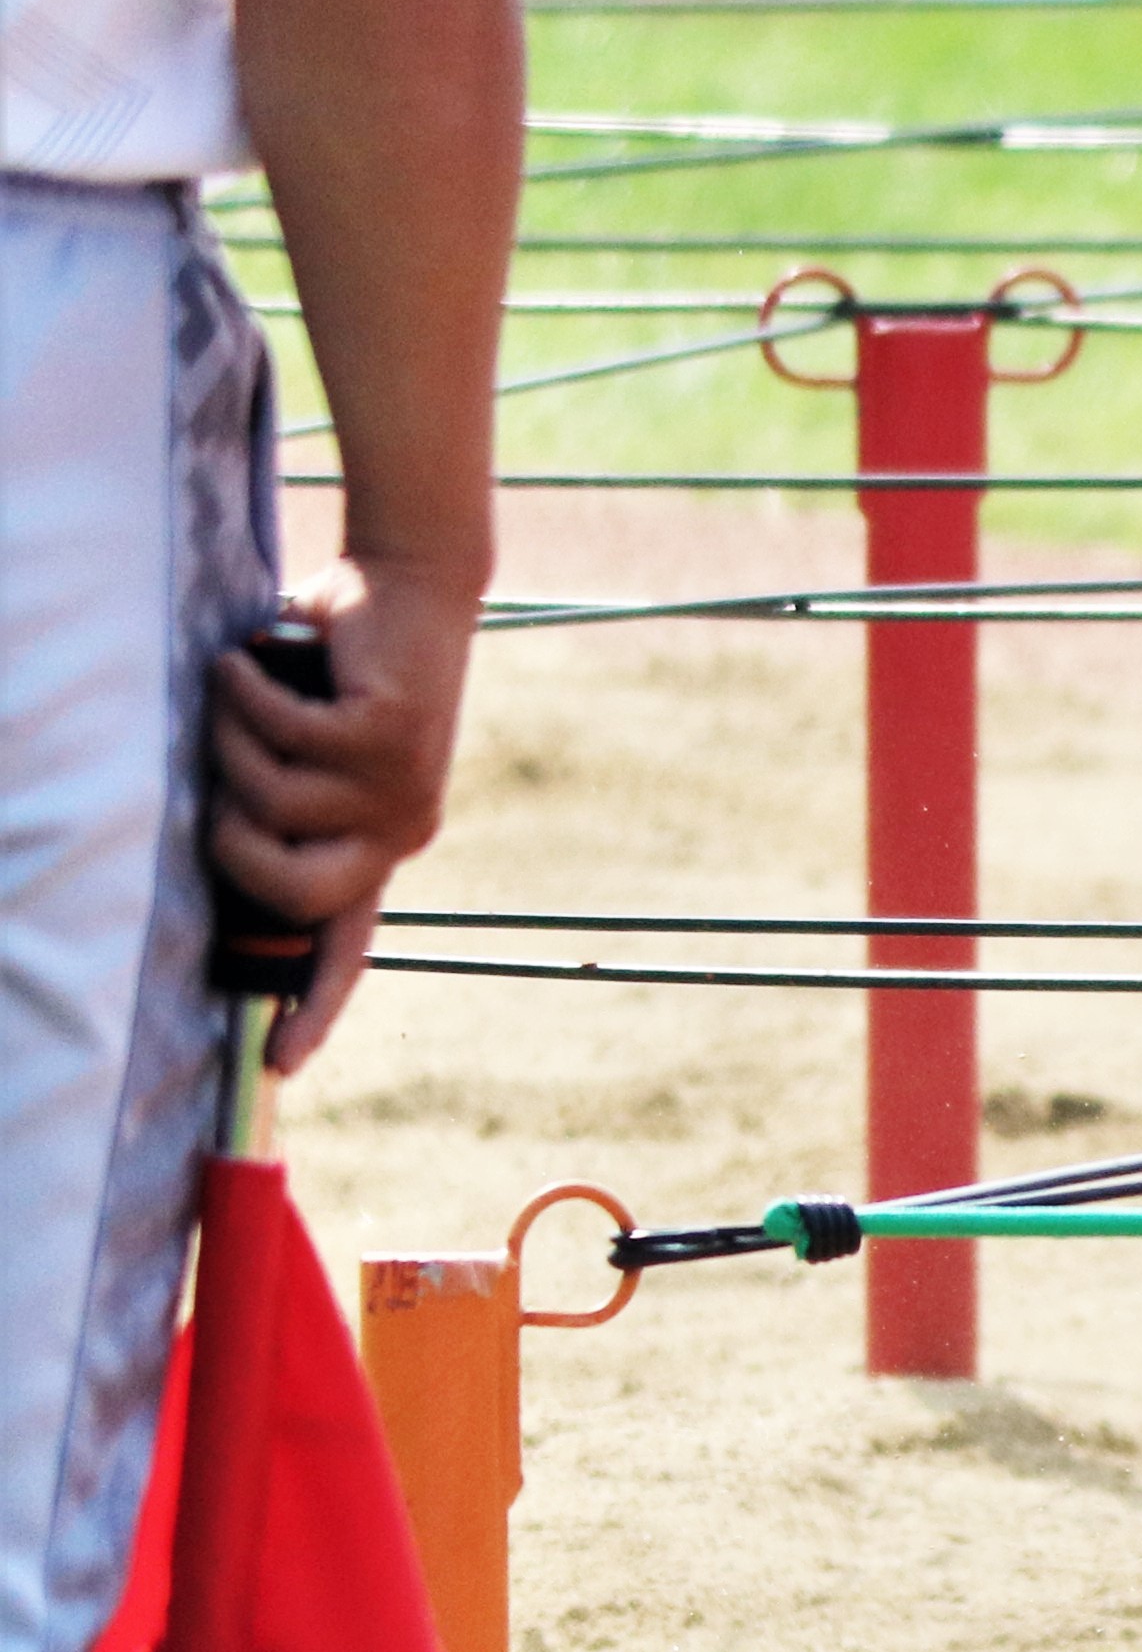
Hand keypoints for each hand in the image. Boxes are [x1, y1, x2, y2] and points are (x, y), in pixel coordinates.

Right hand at [204, 557, 480, 1071]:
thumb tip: (223, 842)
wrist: (410, 589)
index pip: (348, 947)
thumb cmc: (339, 670)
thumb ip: (277, 799)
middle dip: (228, 842)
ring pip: (270, 799)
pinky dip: (244, 690)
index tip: (282, 1062)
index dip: (315, 1005)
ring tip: (246, 693)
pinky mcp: (390, 734)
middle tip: (221, 784)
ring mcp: (399, 787)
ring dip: (231, 739)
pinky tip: (252, 658)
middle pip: (293, 892)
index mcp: (376, 848)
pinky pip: (282, 734)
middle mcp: (397, 831)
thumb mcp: (304, 749)